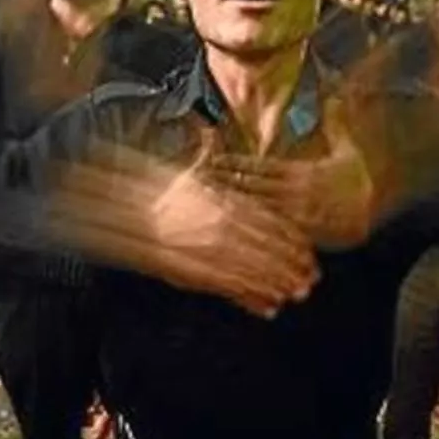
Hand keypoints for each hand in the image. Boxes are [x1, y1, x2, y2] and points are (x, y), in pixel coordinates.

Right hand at [52, 135, 319, 317]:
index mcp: (228, 203)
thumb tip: (209, 130)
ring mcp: (213, 251)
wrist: (127, 211)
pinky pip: (231, 289)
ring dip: (279, 286)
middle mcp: (226, 227)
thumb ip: (206, 155)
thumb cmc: (156, 192)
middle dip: (294, 267)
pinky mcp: (197, 271)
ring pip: (256, 272)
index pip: (272, 222)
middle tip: (311, 280)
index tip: (309, 252)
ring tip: (296, 295)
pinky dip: (251, 300)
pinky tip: (268, 309)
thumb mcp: (185, 167)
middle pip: (271, 250)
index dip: (293, 240)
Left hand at [208, 99, 375, 249]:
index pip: (261, 166)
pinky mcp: (300, 232)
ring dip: (234, 206)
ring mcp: (296, 214)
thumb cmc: (358, 181)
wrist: (373, 214)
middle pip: (253, 188)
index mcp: (301, 172)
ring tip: (207, 203)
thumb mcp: (348, 148)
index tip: (214, 160)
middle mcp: (295, 193)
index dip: (236, 163)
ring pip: (258, 210)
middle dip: (226, 183)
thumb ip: (335, 123)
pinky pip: (272, 231)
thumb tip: (333, 94)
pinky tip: (232, 229)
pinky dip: (252, 228)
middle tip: (198, 180)